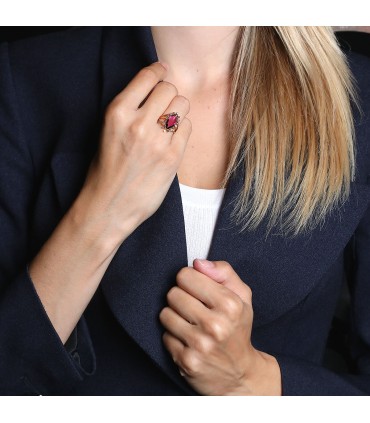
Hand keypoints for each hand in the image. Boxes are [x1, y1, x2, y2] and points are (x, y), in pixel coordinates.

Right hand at [71, 61, 191, 248]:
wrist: (109, 205)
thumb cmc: (106, 169)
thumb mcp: (108, 131)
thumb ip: (130, 109)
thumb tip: (155, 90)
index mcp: (117, 113)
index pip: (147, 77)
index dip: (158, 72)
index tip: (162, 71)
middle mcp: (138, 123)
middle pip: (169, 89)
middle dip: (168, 94)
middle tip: (163, 106)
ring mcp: (157, 141)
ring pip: (182, 105)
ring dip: (178, 110)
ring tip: (168, 124)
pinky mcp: (172, 157)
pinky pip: (188, 127)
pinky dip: (182, 130)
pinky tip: (172, 140)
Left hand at [160, 259, 281, 394]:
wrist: (240, 374)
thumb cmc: (238, 329)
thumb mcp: (242, 296)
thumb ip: (224, 272)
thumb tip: (198, 263)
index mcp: (230, 304)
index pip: (186, 275)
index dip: (189, 281)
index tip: (196, 289)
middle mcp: (215, 325)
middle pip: (173, 294)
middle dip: (181, 298)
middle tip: (193, 308)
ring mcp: (200, 344)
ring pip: (165, 314)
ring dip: (175, 317)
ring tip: (190, 323)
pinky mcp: (186, 361)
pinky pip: (165, 336)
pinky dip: (174, 337)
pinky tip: (188, 340)